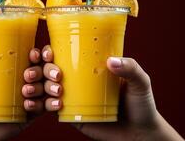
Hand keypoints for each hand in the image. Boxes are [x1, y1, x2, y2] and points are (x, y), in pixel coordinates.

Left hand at [0, 48, 44, 140]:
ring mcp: (25, 99)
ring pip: (45, 88)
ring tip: (31, 91)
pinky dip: (47, 105)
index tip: (33, 53)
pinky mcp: (28, 117)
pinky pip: (43, 109)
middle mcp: (19, 82)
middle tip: (31, 75)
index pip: (27, 56)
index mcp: (7, 71)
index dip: (36, 52)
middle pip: (42, 70)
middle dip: (46, 69)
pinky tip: (38, 105)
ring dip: (47, 86)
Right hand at [42, 45, 183, 140]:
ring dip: (42, 86)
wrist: (140, 134)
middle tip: (56, 75)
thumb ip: (131, 68)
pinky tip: (50, 104)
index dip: (51, 52)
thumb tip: (111, 61)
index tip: (49, 52)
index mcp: (89, 67)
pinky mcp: (72, 116)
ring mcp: (73, 98)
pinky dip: (45, 105)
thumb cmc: (142, 104)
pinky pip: (53, 109)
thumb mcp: (140, 82)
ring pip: (48, 88)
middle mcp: (77, 81)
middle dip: (45, 70)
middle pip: (52, 70)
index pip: (65, 54)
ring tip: (54, 90)